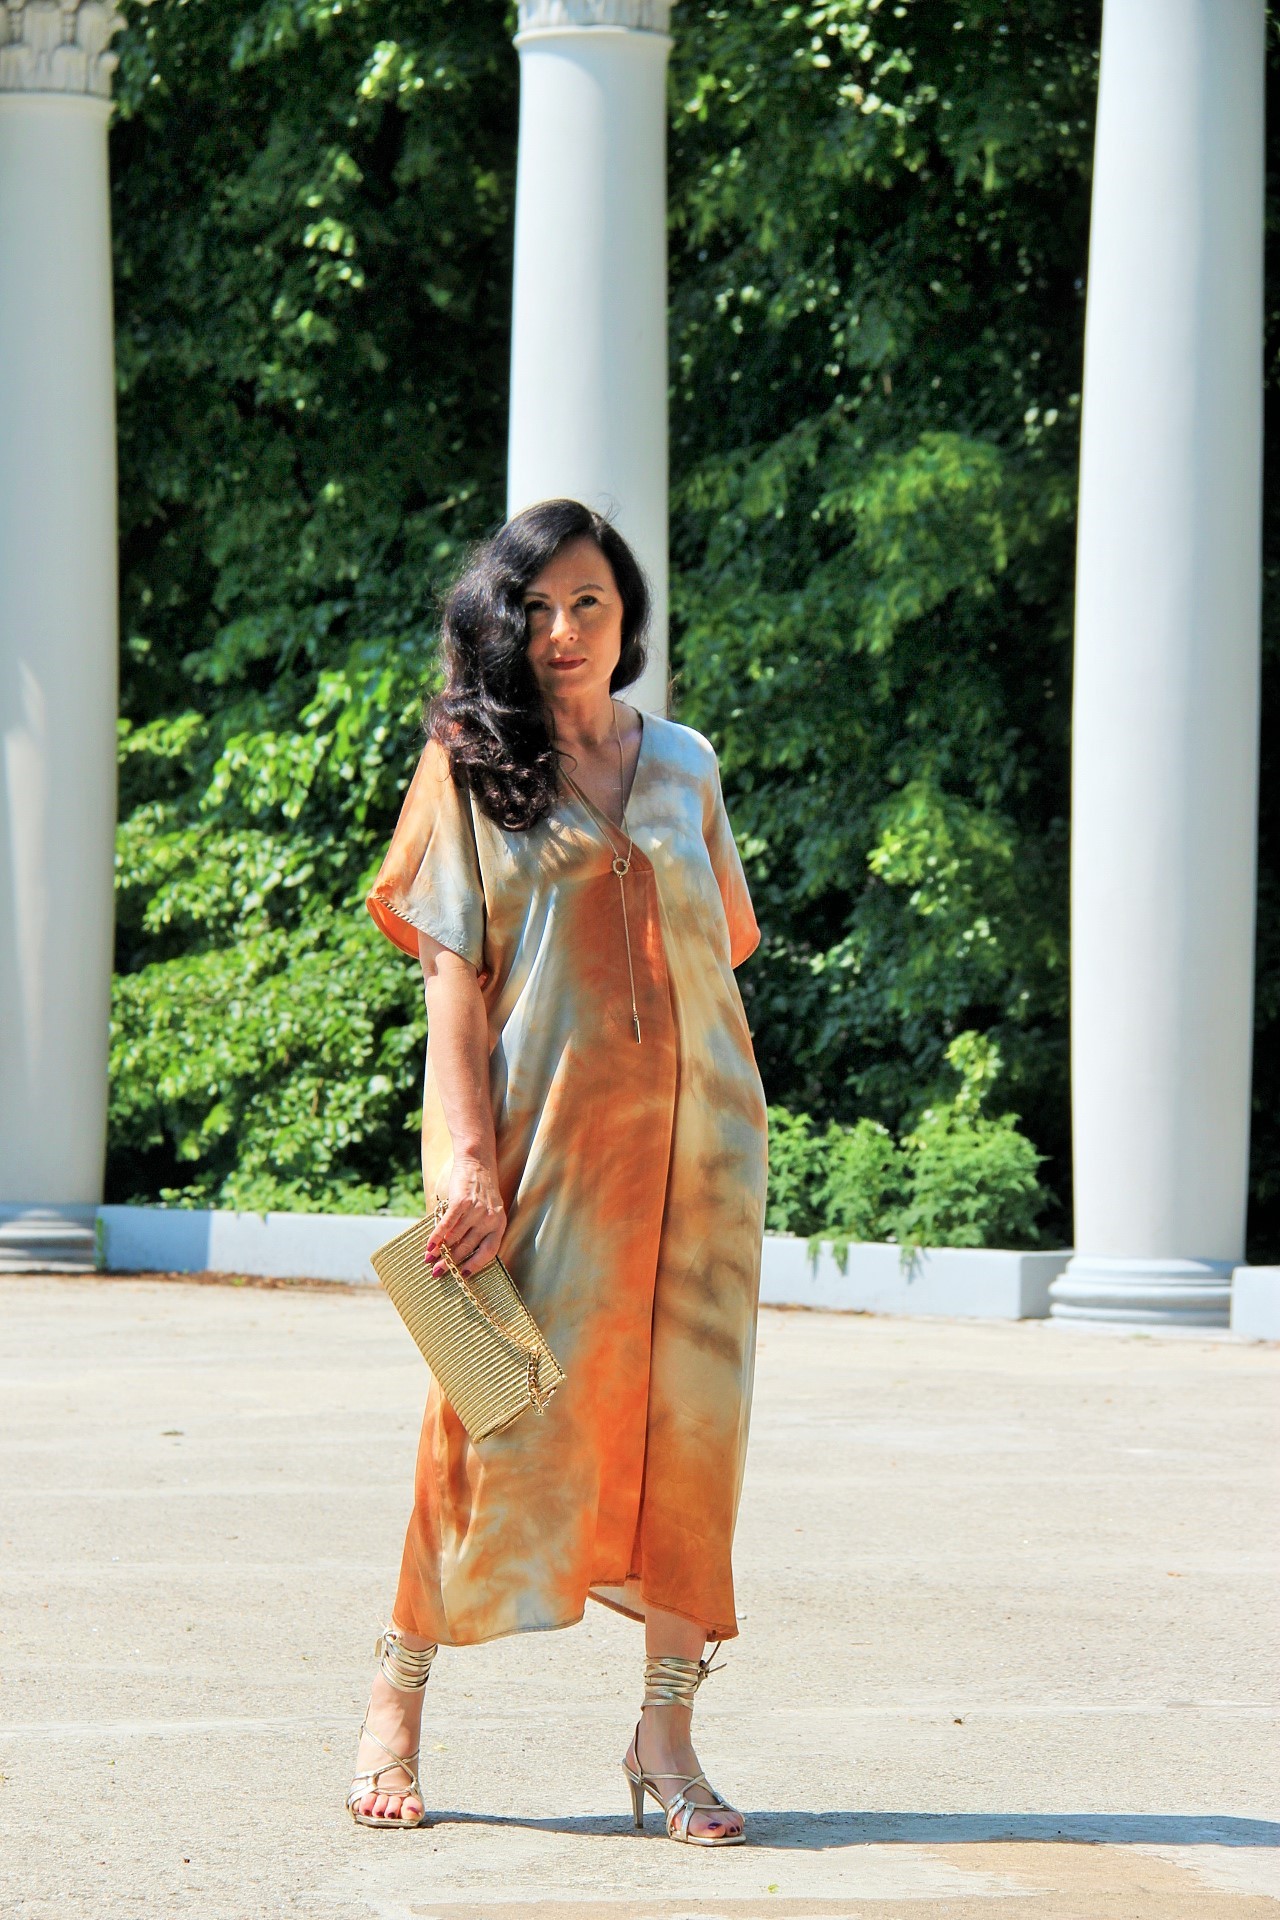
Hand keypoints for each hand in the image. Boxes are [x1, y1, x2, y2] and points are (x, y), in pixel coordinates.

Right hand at [424, 1156, 505, 1277]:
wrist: (477, 1162)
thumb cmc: (480, 1191)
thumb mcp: (488, 1211)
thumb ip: (478, 1230)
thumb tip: (457, 1253)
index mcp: (499, 1224)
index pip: (489, 1252)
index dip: (475, 1265)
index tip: (463, 1275)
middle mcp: (490, 1219)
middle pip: (468, 1248)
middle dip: (451, 1263)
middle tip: (437, 1273)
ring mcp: (476, 1210)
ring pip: (455, 1238)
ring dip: (440, 1252)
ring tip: (429, 1260)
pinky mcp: (462, 1202)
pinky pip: (447, 1225)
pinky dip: (436, 1237)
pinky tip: (429, 1246)